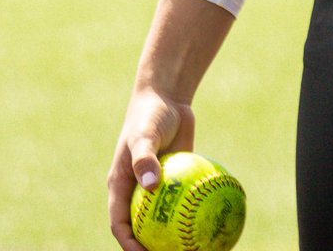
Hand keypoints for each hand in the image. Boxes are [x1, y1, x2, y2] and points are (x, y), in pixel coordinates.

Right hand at [107, 87, 196, 250]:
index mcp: (121, 185)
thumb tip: (150, 186)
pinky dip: (194, 209)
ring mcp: (156, 184)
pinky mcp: (175, 177)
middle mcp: (136, 189)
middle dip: (154, 245)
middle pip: (142, 226)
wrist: (167, 96)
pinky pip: (185, 198)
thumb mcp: (145, 134)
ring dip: (177, 231)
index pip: (120, 223)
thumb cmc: (149, 114)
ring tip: (195, 245)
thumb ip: (144, 158)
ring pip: (165, 215)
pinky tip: (212, 218)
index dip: (129, 243)